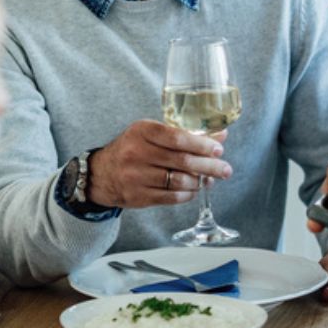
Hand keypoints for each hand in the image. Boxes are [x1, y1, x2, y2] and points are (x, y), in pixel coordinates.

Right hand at [86, 120, 230, 208]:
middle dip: (209, 166)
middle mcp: (137, 153)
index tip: (219, 149)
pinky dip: (187, 194)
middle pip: (182, 161)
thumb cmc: (134, 149)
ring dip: (199, 182)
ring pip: (178, 181)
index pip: (177, 137)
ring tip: (209, 180)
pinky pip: (171, 197)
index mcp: (142, 131)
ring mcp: (136, 176)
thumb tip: (220, 136)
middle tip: (225, 170)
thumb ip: (185, 134)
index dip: (202, 144)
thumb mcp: (153, 133)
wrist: (102, 174)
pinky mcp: (138, 196)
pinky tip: (194, 189)